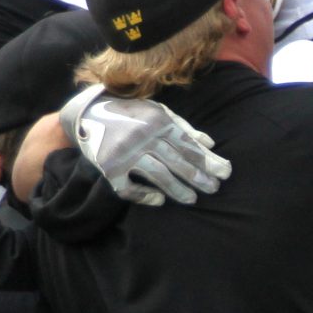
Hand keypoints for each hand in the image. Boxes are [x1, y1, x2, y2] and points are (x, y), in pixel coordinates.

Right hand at [60, 87, 232, 206]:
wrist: (87, 112)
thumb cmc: (130, 112)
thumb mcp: (157, 111)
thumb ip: (183, 127)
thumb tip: (209, 144)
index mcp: (157, 121)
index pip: (188, 145)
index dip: (208, 160)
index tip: (225, 173)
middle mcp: (142, 137)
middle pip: (177, 161)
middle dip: (198, 177)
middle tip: (213, 189)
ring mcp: (125, 154)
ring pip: (158, 176)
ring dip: (177, 190)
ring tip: (192, 199)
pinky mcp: (109, 169)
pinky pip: (129, 188)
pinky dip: (144, 196)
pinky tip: (159, 201)